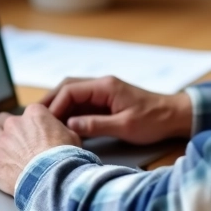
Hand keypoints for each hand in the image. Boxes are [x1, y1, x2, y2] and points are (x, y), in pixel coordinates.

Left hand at [0, 105, 80, 194]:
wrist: (52, 179)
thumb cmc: (64, 158)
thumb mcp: (71, 137)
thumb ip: (59, 129)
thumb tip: (58, 131)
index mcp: (34, 114)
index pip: (26, 112)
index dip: (30, 124)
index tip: (33, 133)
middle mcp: (15, 124)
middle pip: (3, 119)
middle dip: (8, 128)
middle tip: (16, 141)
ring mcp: (2, 141)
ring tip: (5, 150)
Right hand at [39, 76, 192, 144]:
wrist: (174, 116)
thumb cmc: (154, 120)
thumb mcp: (125, 126)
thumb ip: (96, 125)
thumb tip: (71, 126)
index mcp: (105, 86)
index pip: (70, 90)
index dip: (55, 105)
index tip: (45, 121)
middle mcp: (102, 85)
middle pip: (67, 87)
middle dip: (50, 102)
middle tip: (35, 118)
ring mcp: (104, 92)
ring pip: (73, 94)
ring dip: (59, 106)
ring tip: (44, 122)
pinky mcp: (106, 101)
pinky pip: (82, 103)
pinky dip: (70, 111)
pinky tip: (62, 124)